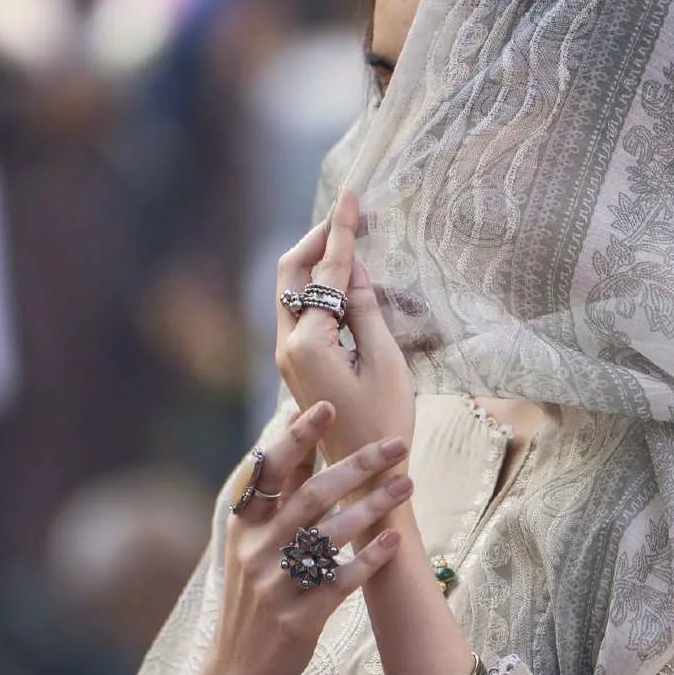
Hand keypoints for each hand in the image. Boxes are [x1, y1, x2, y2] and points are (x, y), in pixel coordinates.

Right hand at [178, 403, 411, 674]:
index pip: (270, 470)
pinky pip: (341, 582)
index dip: (297, 436)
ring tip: (408, 485)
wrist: (239, 670)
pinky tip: (395, 544)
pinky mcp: (300, 618)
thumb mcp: (251, 544)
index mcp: (243, 525)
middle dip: (356, 465)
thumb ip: (276, 495)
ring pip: (330, 534)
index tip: (327, 406)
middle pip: (311, 495)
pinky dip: (370, 560)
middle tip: (395, 443)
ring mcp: (277, 585)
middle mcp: (256, 550)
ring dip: (374, 506)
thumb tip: (291, 431)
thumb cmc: (255, 595)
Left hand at [275, 190, 414, 470]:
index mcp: (308, 344)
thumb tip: (353, 268)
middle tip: (351, 216)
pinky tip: (349, 283)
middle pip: (290, 273)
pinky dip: (323, 291)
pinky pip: (304, 313)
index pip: (324, 273)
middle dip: (318, 240)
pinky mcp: (298, 366)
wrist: (367, 479)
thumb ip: (366, 309)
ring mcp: (288, 358)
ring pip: (293, 292)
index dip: (341, 231)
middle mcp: (287, 347)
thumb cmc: (385, 424)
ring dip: (320, 264)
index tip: (351, 195)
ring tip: (355, 243)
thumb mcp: (386, 361)